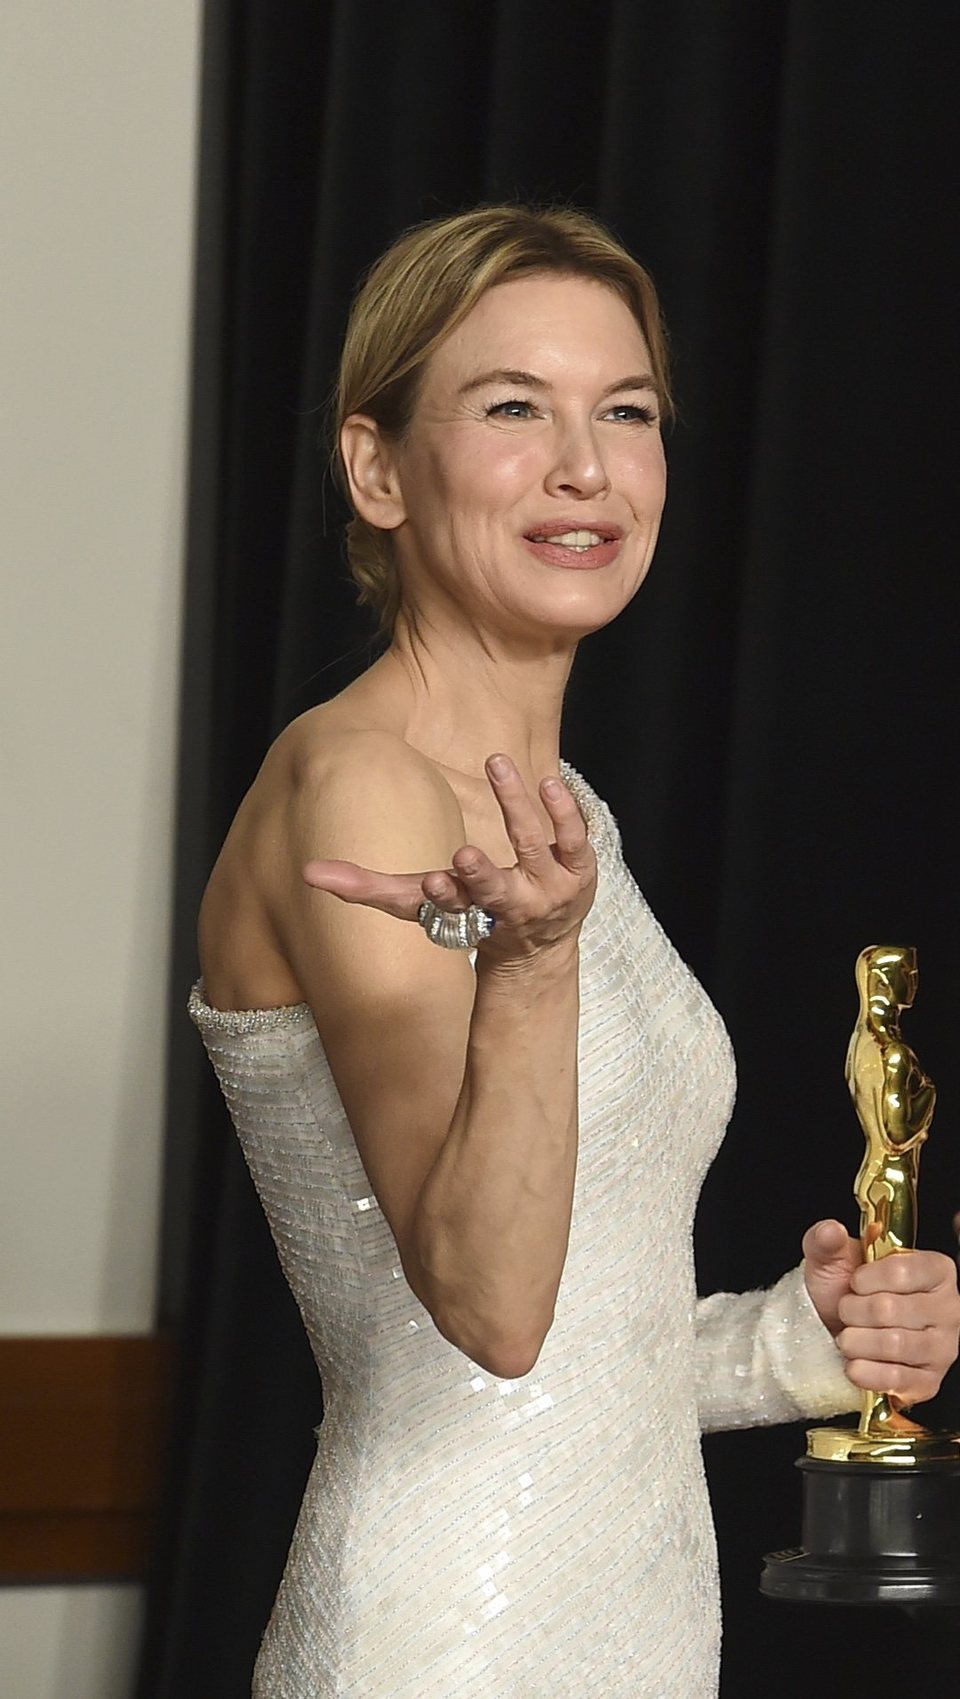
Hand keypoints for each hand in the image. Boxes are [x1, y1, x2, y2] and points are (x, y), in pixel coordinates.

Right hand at [302, 754, 596, 959]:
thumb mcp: (420, 905)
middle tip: (463, 858)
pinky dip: (562, 810)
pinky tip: (548, 780)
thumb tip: (307, 873)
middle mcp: (511, 905)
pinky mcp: (579, 866)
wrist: (541, 941)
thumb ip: (366, 889)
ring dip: (516, 808)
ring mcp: (549, 886)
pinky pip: (575, 836)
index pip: (451, 907)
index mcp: (468, 914)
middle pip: (494, 890)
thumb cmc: (468, 913)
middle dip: (480, 877)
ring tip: (496, 763)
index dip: (441, 896)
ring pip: (533, 845)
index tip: (430, 882)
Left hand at [803, 1219, 959, 1406]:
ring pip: (892, 1344)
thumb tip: (829, 1231)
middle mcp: (949, 1308)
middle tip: (848, 1311)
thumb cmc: (844, 1290)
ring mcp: (943, 1348)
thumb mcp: (832, 1259)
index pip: (900, 1271)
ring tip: (848, 1335)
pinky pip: (896, 1380)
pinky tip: (854, 1362)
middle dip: (853, 1311)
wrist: (837, 1331)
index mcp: (936, 1269)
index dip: (865, 1280)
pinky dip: (864, 1371)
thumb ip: (826, 1240)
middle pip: (890, 1309)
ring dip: (855, 1341)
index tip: (855, 1282)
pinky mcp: (929, 1382)